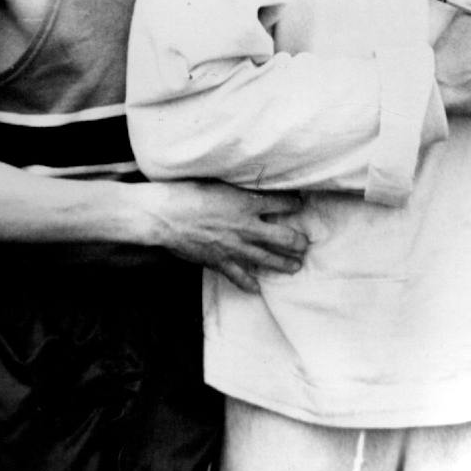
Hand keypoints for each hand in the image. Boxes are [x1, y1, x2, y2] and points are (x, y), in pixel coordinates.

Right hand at [147, 182, 307, 292]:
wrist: (165, 216)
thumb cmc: (187, 192)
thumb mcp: (219, 182)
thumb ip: (238, 188)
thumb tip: (250, 186)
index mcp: (248, 202)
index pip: (283, 203)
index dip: (294, 203)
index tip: (299, 204)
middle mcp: (247, 226)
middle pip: (284, 237)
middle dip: (298, 241)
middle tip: (305, 243)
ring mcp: (234, 247)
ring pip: (268, 259)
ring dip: (284, 264)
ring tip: (296, 266)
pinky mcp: (220, 261)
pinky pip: (239, 276)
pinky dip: (249, 283)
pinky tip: (257, 289)